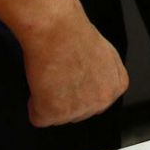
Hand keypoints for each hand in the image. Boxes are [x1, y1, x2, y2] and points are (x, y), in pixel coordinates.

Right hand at [19, 4, 127, 125]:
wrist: (57, 30)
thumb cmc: (74, 35)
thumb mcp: (104, 55)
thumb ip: (102, 76)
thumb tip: (90, 83)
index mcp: (116, 86)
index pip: (95, 102)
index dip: (77, 90)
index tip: (71, 77)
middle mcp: (103, 101)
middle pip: (78, 113)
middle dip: (65, 99)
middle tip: (58, 76)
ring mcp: (80, 109)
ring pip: (58, 117)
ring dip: (49, 101)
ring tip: (50, 75)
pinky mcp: (55, 112)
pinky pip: (39, 119)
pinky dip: (33, 105)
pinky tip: (40, 84)